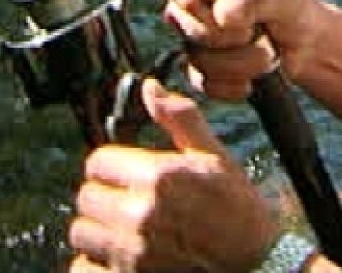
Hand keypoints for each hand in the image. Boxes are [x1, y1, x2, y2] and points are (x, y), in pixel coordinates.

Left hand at [68, 78, 277, 271]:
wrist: (259, 265)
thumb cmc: (238, 211)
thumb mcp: (214, 157)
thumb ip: (179, 118)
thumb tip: (150, 88)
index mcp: (159, 177)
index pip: (98, 163)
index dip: (111, 167)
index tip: (125, 176)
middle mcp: (142, 215)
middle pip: (86, 198)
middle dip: (104, 198)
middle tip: (126, 205)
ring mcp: (134, 253)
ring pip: (82, 234)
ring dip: (98, 232)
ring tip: (123, 232)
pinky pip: (84, 268)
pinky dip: (95, 264)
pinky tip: (118, 258)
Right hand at [155, 0, 324, 100]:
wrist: (309, 50)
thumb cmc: (296, 10)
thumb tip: (222, 14)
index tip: (190, 1)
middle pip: (180, 15)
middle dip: (220, 33)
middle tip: (254, 32)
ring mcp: (197, 31)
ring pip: (193, 53)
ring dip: (236, 62)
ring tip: (268, 55)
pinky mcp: (202, 65)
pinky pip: (200, 80)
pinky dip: (229, 84)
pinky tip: (251, 81)